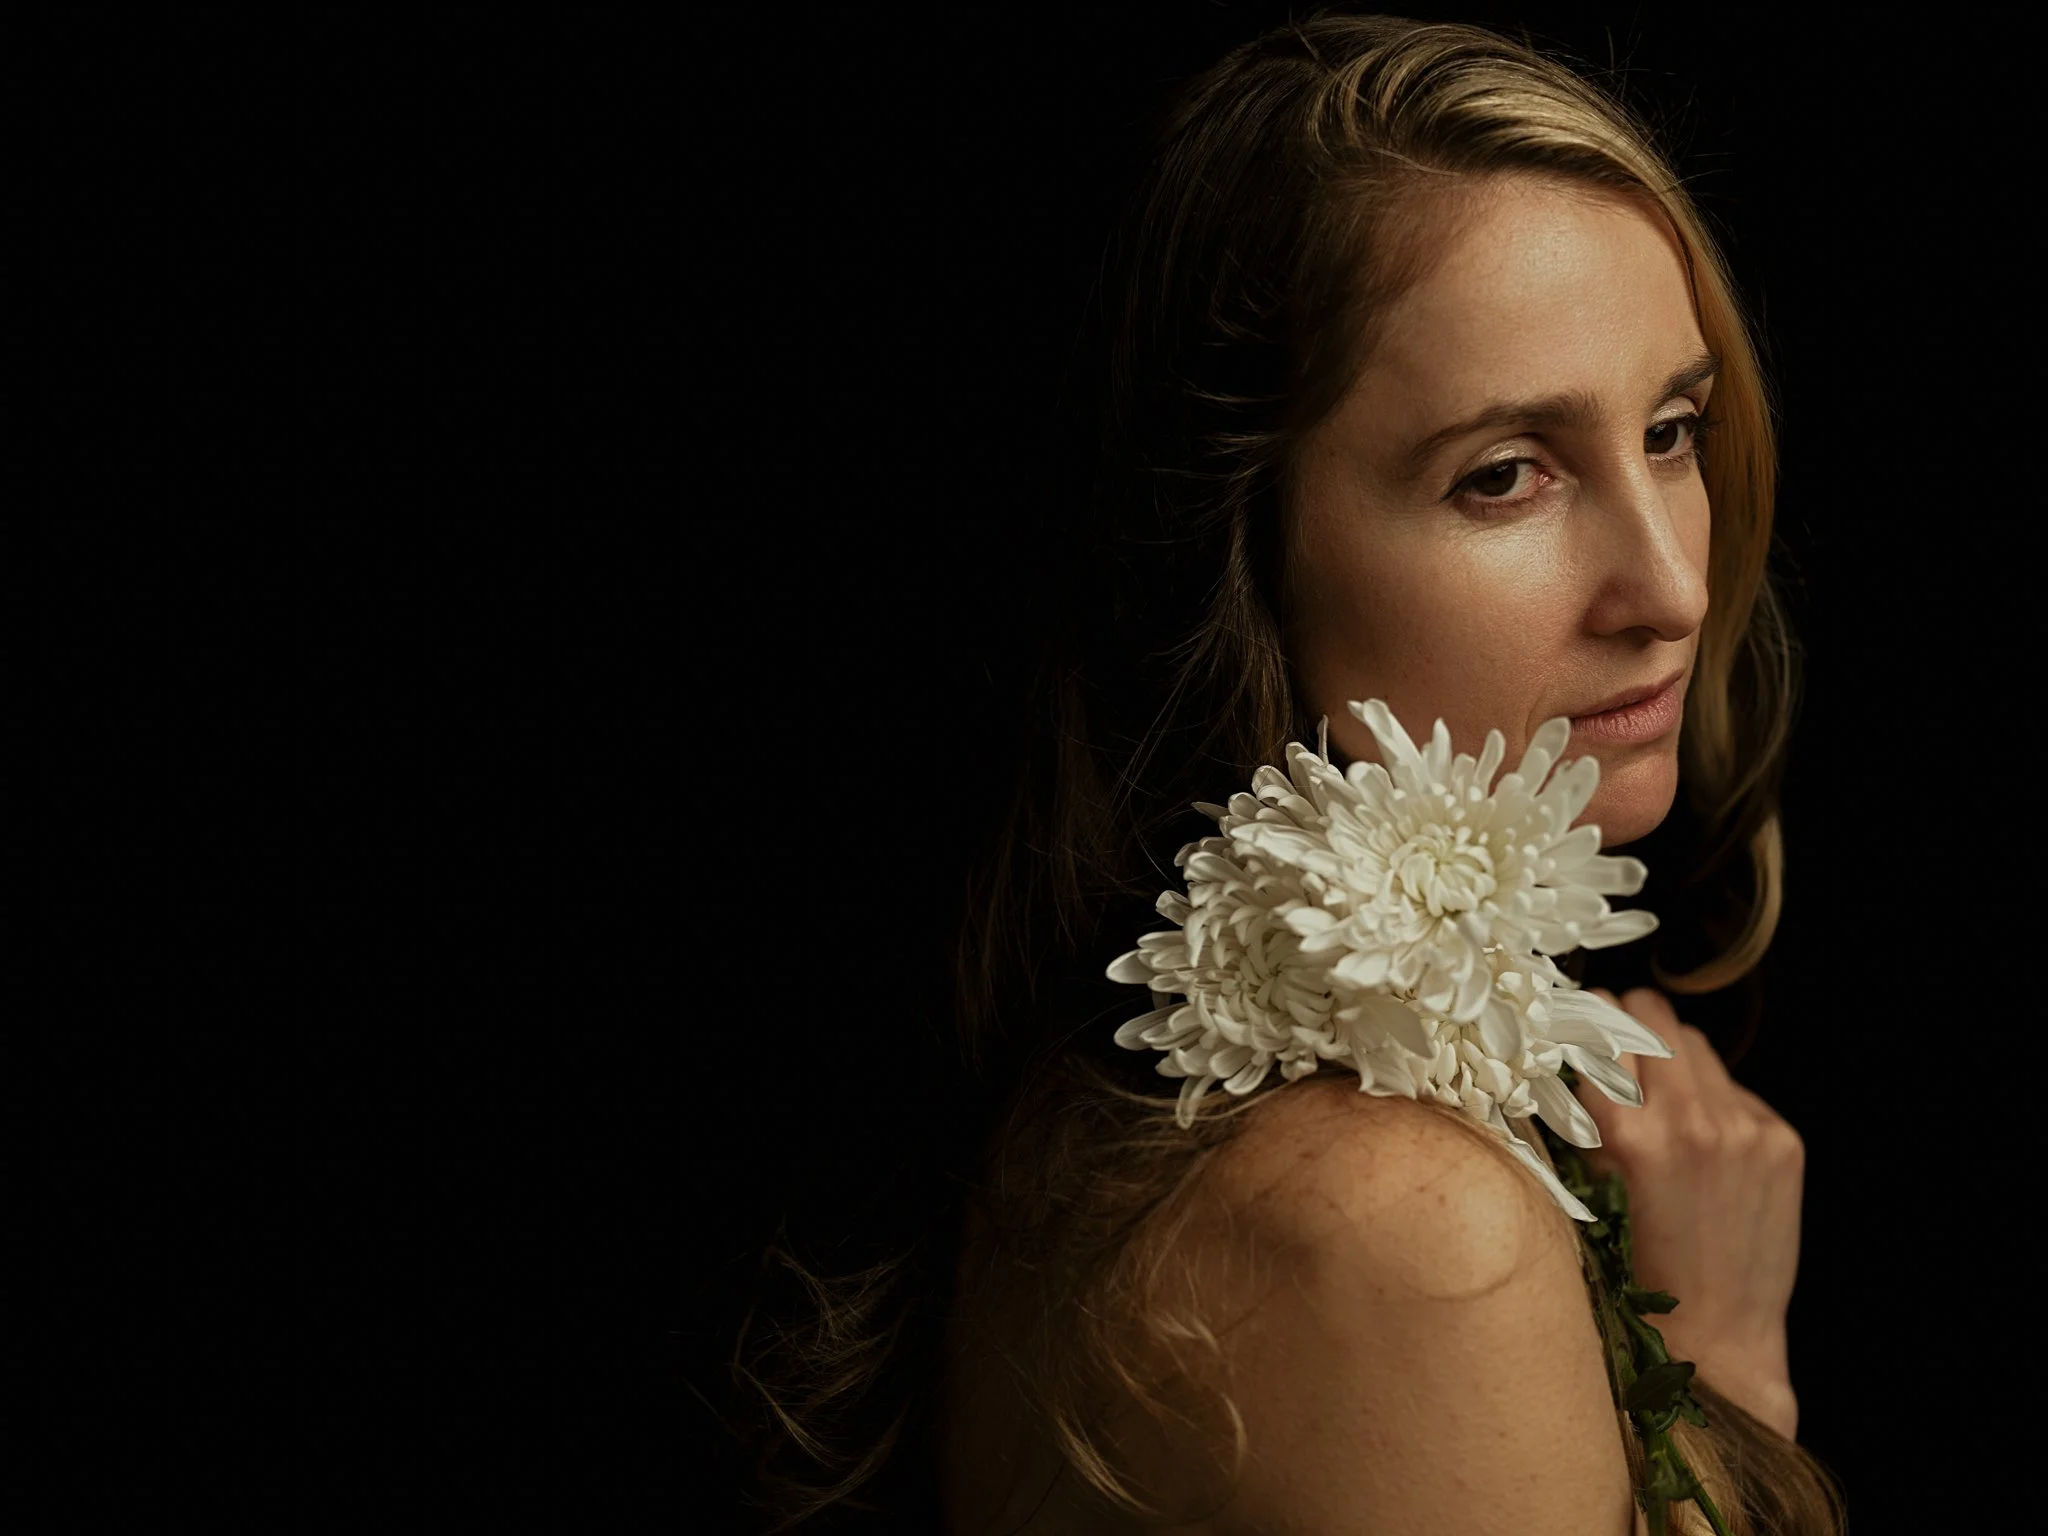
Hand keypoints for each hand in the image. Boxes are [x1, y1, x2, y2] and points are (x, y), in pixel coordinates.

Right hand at [1572, 988, 1804, 1440]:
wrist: (1719, 1341)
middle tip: (1608, 1044)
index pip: (1598, 1029)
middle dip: (1623, 1023)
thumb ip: (1579, 1124)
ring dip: (1668, 1057)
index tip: (1568, 1028)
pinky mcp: (1781, 1140)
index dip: (1576, 1022)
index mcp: (1633, 1137)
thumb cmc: (1636, 1281)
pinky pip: (1734, 1087)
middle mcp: (1694, 1121)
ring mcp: (1746, 1128)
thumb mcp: (1586, 1195)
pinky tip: (1699, 1143)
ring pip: (1694, 1044)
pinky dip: (1710, 1098)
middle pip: (1651, 1015)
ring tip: (1655, 1098)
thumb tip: (1565, 1058)